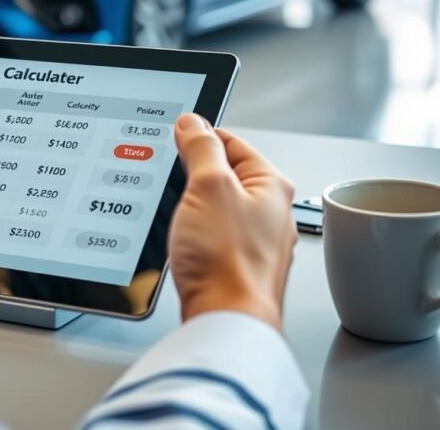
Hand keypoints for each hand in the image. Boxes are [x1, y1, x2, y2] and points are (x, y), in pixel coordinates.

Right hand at [169, 113, 297, 330]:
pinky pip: (211, 237)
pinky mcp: (236, 266)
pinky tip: (182, 243)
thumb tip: (193, 123)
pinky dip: (194, 235)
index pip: (232, 142)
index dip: (199, 136)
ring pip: (215, 208)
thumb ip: (201, 148)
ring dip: (191, 209)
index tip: (175, 137)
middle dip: (192, 176)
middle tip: (171, 182)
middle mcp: (270, 212)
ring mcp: (254, 241)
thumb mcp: (208, 186)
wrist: (226, 319)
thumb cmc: (227, 260)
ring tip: (177, 217)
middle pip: (223, 175)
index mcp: (271, 185)